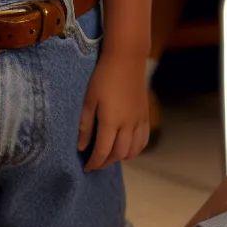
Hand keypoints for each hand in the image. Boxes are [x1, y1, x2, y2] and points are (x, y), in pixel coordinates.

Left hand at [78, 51, 149, 171]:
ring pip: (134, 150)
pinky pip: (144, 140)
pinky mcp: (146, 115)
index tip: (86, 168)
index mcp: (111, 121)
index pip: (103, 151)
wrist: (127, 58)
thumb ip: (85, 125)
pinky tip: (127, 147)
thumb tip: (81, 147)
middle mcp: (128, 124)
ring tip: (110, 156)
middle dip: (106, 162)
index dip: (94, 163)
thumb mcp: (89, 99)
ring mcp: (139, 120)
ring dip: (121, 157)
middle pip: (118, 154)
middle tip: (95, 163)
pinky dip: (136, 149)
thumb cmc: (103, 76)